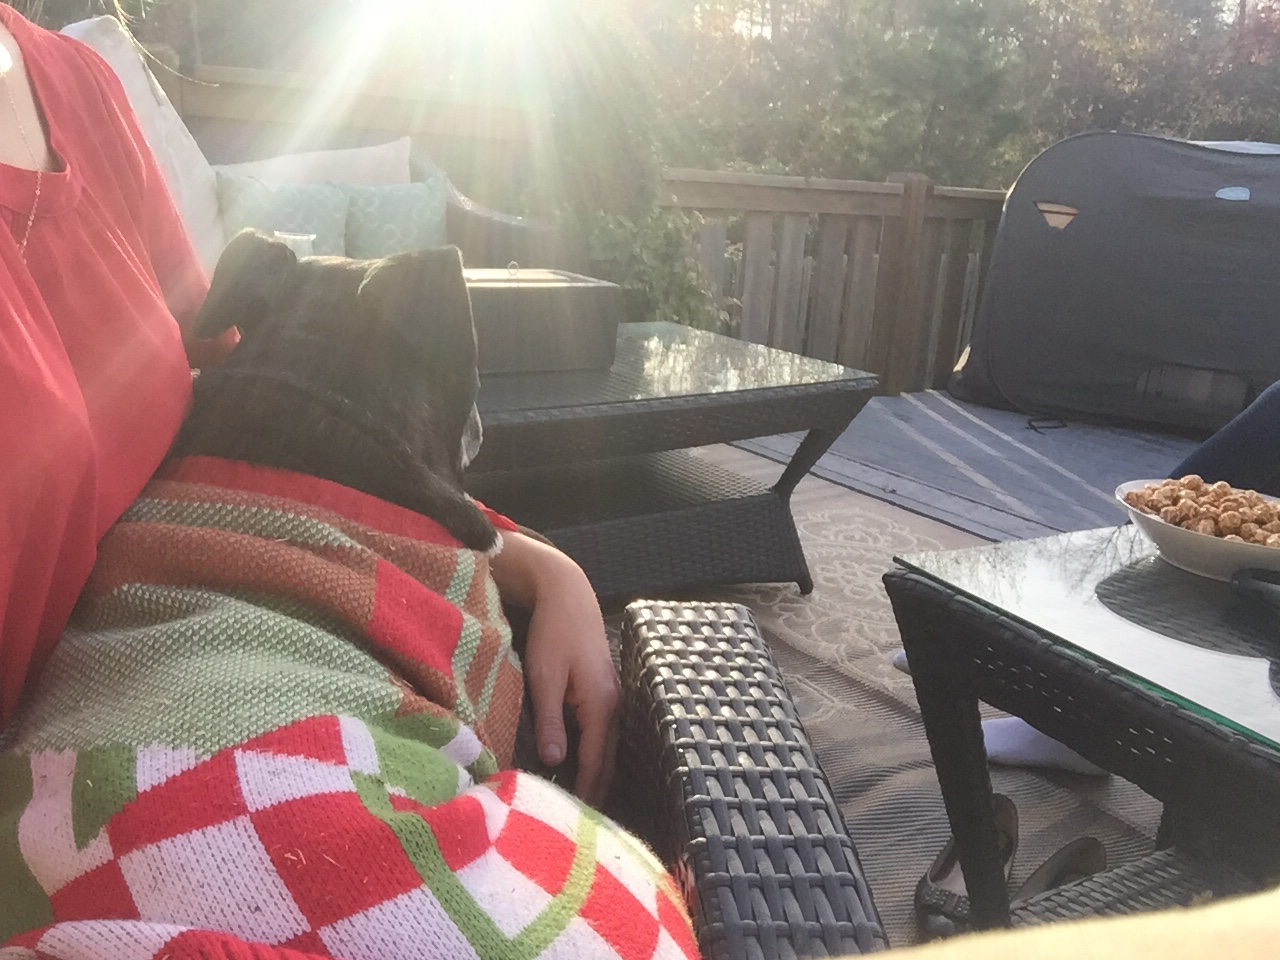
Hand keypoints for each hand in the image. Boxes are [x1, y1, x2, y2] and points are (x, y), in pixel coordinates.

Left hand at [489, 532, 619, 805]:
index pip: (596, 762)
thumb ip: (550, 720)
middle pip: (608, 760)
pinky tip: (581, 767)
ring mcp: (612, 698)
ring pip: (607, 748)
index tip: (574, 820)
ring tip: (581, 803)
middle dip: (597, 791)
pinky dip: (595, 756)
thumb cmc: (553, 633)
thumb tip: (554, 762)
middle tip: (582, 823)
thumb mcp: (544, 677)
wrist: (567, 594)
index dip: (585, 792)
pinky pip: (602, 734)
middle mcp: (613, 705)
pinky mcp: (603, 691)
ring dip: (597, 775)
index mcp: (600, 706)